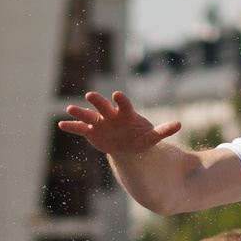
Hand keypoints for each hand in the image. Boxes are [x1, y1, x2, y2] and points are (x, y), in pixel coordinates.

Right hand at [58, 91, 179, 155]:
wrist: (127, 145)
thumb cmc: (140, 137)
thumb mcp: (151, 137)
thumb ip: (163, 131)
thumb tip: (180, 125)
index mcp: (125, 113)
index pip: (123, 104)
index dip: (120, 99)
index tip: (116, 95)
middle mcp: (110, 114)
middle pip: (103, 105)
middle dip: (97, 101)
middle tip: (90, 95)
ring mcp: (99, 122)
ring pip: (89, 115)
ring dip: (79, 112)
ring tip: (69, 108)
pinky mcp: (91, 131)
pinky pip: (80, 128)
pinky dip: (71, 126)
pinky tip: (61, 124)